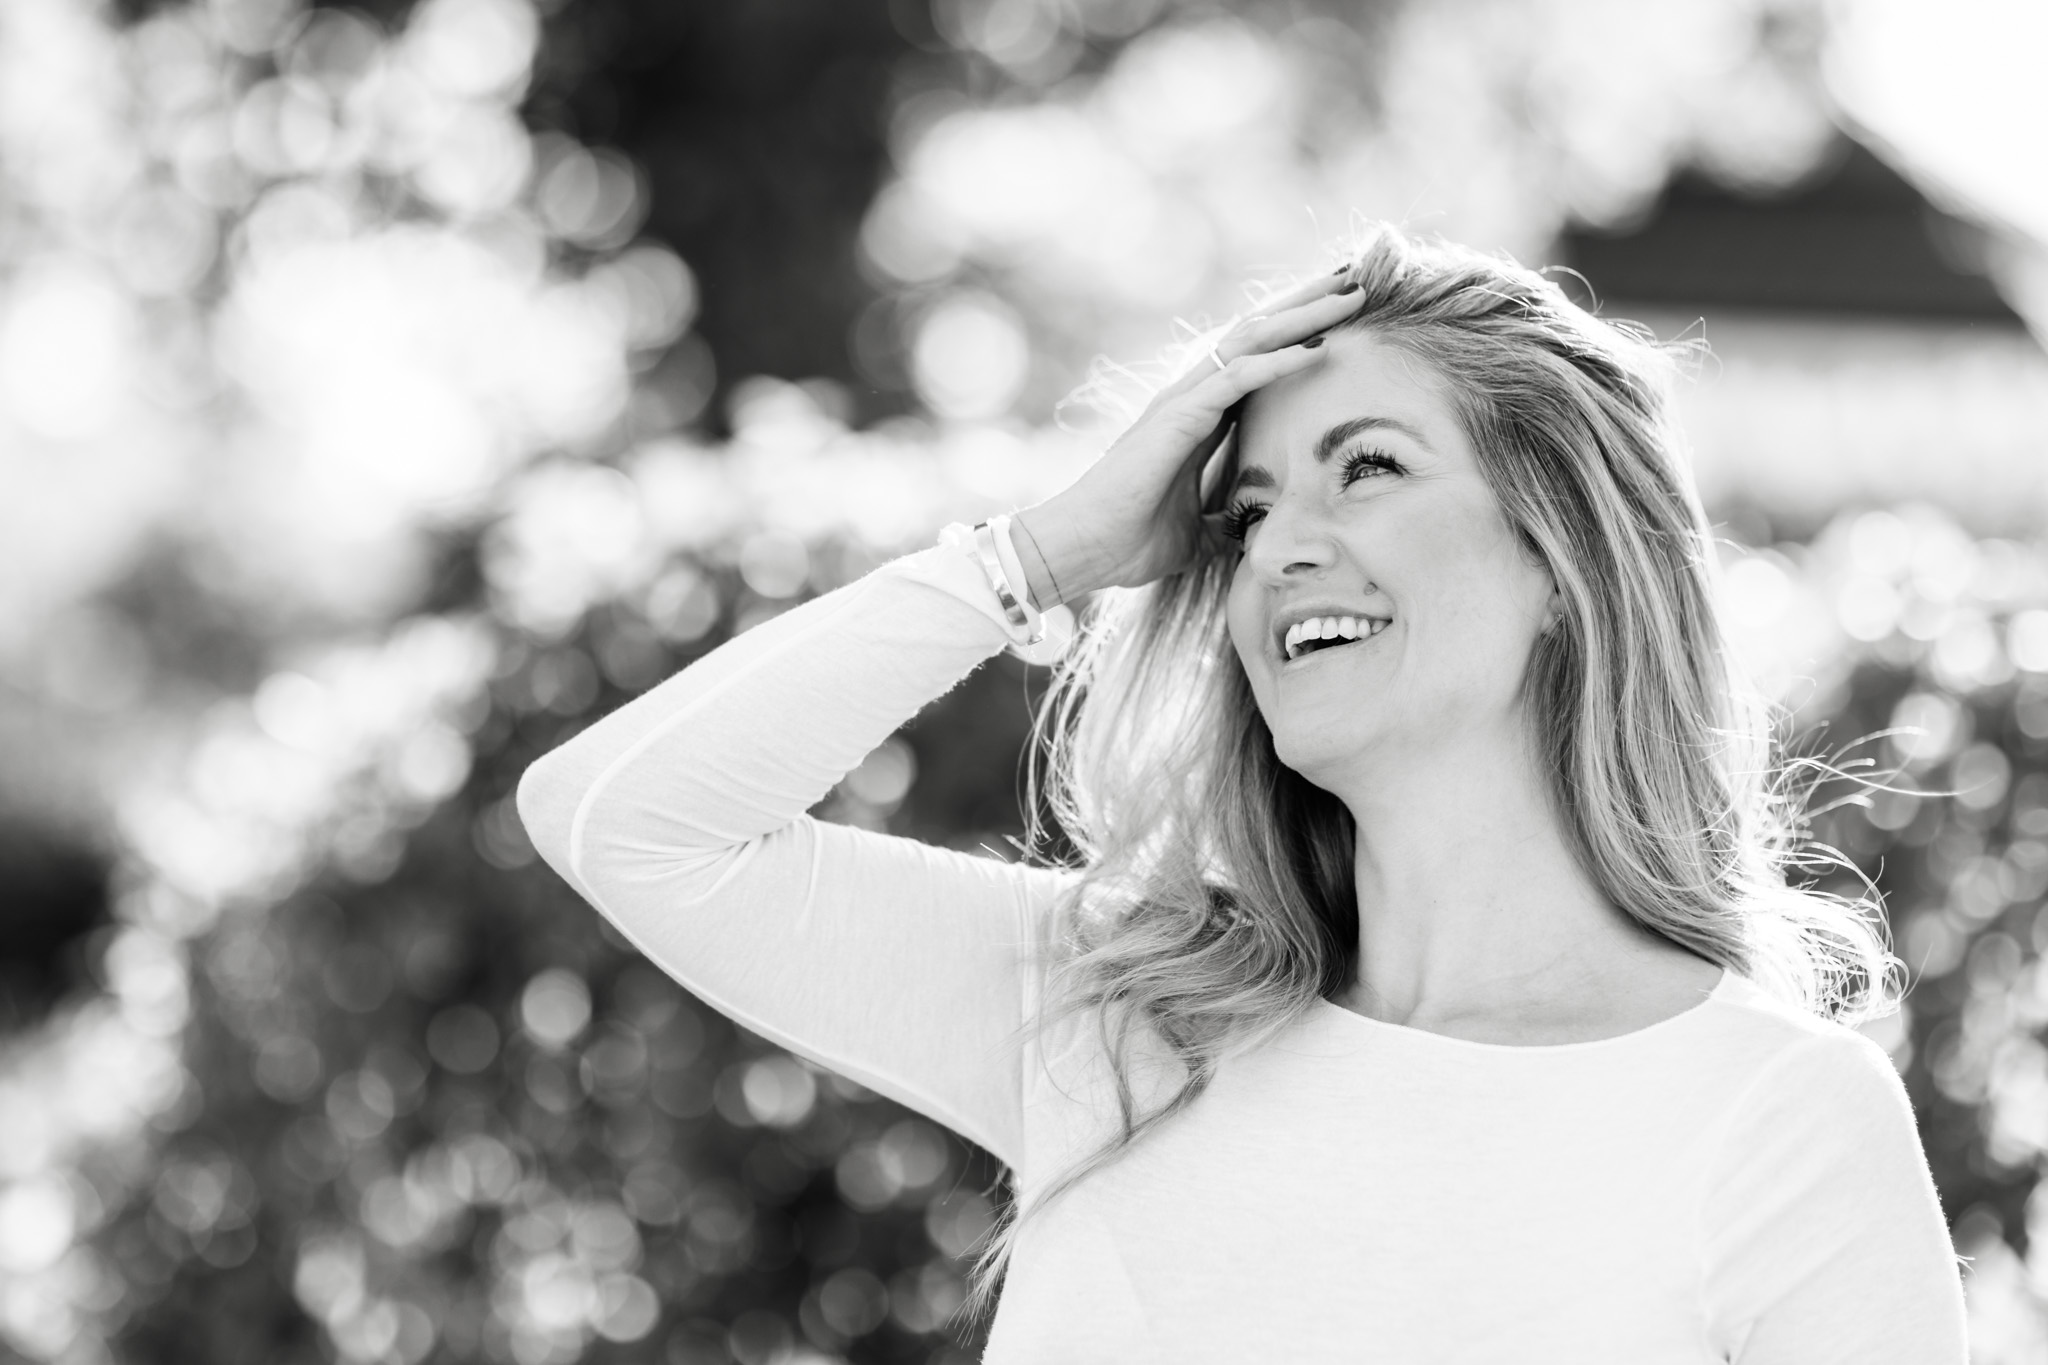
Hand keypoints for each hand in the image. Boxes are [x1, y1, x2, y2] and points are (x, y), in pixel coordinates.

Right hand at [1013, 270, 1362, 604]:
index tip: (1342, 315)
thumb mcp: (1198, 532)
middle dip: (1308, 304)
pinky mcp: (1178, 416)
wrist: (1080, 550)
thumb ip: (1226, 522)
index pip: (1257, 360)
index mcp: (1197, 417)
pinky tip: (1320, 346)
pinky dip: (1281, 360)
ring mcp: (1183, 400)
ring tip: (1350, 290)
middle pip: (1259, 333)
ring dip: (1305, 315)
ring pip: (1254, 340)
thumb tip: (1253, 533)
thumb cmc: (1128, 541)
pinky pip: (1238, 376)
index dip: (1298, 333)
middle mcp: (1191, 395)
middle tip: (1355, 277)